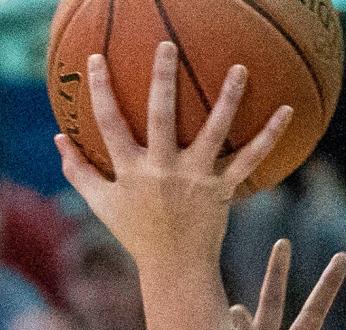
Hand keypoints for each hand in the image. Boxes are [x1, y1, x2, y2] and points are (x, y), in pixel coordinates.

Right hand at [54, 45, 292, 267]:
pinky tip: (287, 110)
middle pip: (161, 118)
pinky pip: (248, 160)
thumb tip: (57, 139)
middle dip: (163, 80)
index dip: (100, 92)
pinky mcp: (221, 189)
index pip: (110, 126)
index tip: (95, 59)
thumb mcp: (102, 205)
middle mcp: (162, 171)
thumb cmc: (137, 233)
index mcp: (131, 172)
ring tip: (239, 68)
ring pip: (212, 133)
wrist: (174, 268)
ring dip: (228, 99)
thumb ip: (79, 171)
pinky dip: (269, 137)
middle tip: (167, 45)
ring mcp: (194, 179)